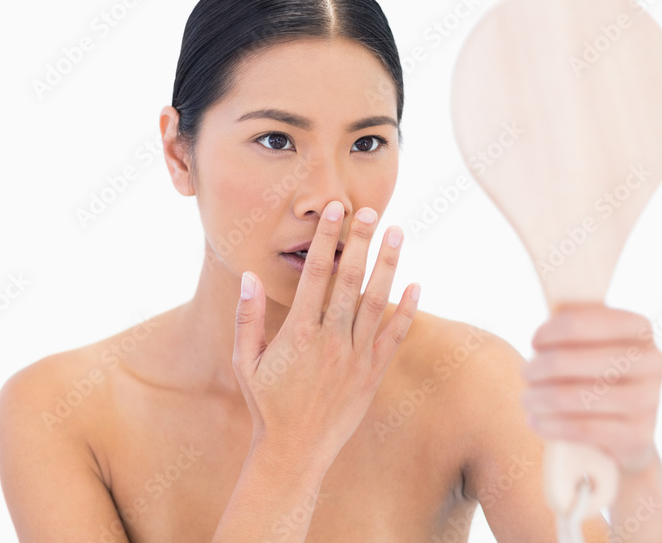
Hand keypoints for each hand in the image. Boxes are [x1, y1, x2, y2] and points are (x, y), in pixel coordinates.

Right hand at [232, 199, 419, 470]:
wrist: (294, 453)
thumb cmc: (266, 405)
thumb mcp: (244, 361)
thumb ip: (247, 317)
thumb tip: (249, 275)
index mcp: (298, 334)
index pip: (315, 275)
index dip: (326, 239)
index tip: (334, 212)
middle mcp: (330, 342)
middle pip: (349, 280)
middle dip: (360, 241)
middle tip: (370, 210)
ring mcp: (355, 359)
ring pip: (376, 302)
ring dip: (388, 265)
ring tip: (397, 233)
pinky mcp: (372, 376)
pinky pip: (394, 338)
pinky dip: (407, 312)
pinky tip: (417, 286)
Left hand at [521, 304, 661, 474]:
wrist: (625, 429)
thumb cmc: (598, 373)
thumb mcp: (590, 342)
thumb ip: (571, 327)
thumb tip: (540, 334)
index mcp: (639, 328)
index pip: (580, 321)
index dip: (550, 332)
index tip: (534, 342)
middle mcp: (652, 362)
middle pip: (572, 360)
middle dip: (538, 368)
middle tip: (525, 374)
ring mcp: (649, 401)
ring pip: (574, 397)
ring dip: (539, 398)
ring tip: (527, 399)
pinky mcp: (638, 436)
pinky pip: (582, 428)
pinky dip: (551, 425)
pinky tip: (536, 422)